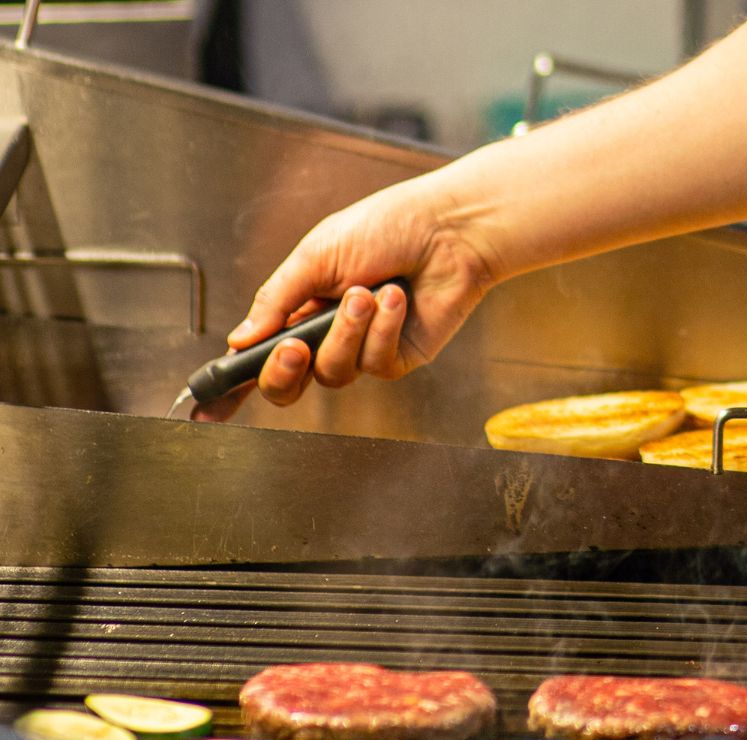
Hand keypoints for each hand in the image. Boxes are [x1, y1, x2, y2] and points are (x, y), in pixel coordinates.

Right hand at [193, 177, 497, 420]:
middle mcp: (326, 335)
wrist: (447, 230)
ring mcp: (362, 350)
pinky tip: (397, 298)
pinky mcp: (398, 358)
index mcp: (297, 307)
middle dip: (283, 371)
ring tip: (367, 292)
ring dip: (346, 332)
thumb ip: (276, 299)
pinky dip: (382, 330)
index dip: (231, 386)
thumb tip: (239, 340)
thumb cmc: (385, 228)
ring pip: (333, 372)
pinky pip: (375, 364)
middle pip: (288, 386)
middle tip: (293, 346)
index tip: (203, 409)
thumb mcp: (316, 255)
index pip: (257, 355)